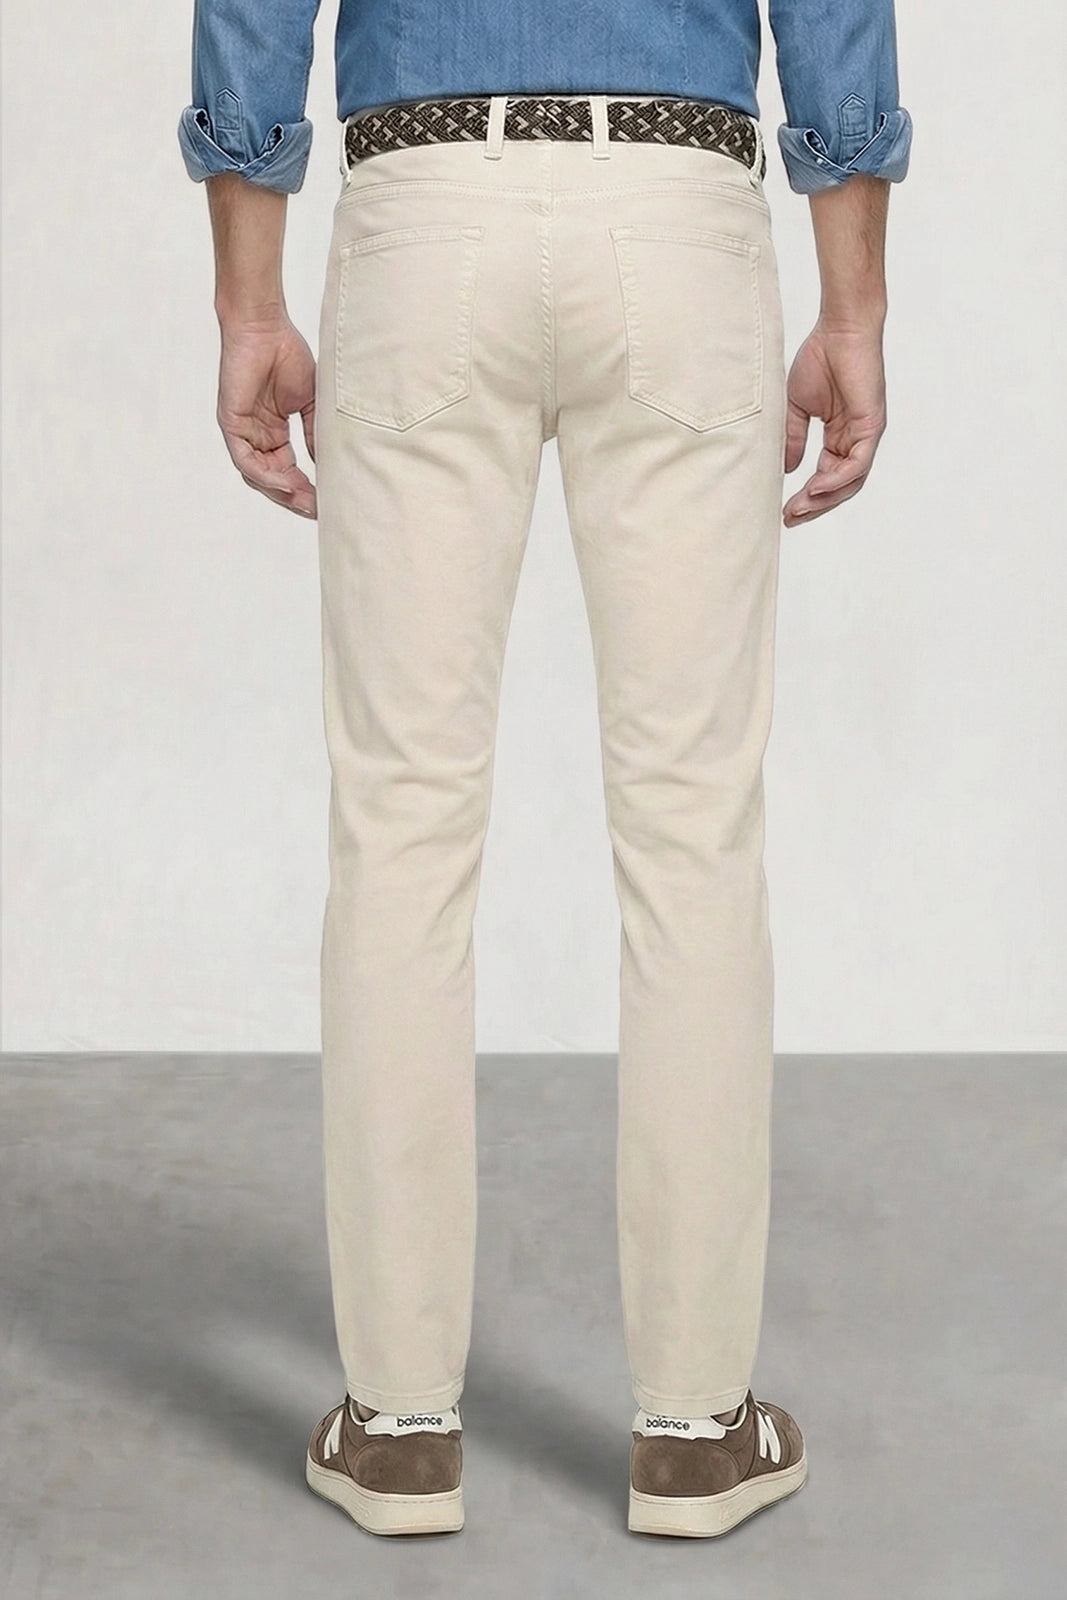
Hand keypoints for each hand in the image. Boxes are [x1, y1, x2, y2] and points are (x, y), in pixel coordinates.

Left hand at [216, 315, 316, 518]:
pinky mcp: (231, 425)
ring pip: (258, 477)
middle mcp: (256, 437)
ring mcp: (242, 432)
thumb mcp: (310, 404)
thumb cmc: (287, 354)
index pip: (288, 471)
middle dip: (296, 499)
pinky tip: (288, 484)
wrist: (264, 327)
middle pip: (273, 481)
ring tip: (307, 503)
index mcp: (273, 433)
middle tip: (320, 512)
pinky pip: (245, 461)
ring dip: (282, 493)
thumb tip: (327, 467)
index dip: (307, 489)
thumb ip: (315, 435)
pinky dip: (266, 476)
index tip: (329, 503)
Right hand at [782, 318, 886, 527]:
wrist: (840, 330)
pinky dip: (837, 479)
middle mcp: (855, 439)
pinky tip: (815, 487)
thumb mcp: (798, 407)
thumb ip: (794, 438)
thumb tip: (786, 470)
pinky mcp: (872, 425)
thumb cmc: (820, 359)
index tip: (783, 511)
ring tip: (799, 509)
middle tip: (790, 520)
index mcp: (839, 436)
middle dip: (814, 507)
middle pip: (840, 487)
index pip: (826, 477)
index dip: (806, 498)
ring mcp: (866, 434)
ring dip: (824, 500)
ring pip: (850, 482)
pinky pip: (857, 463)